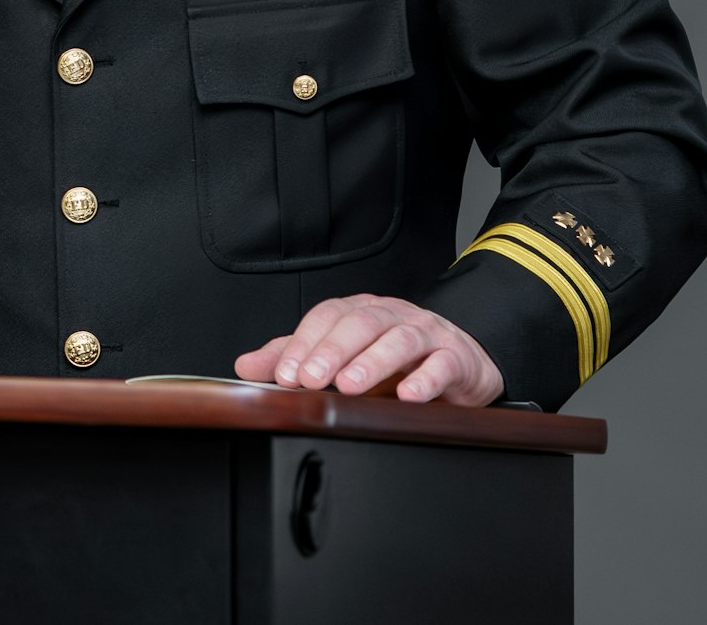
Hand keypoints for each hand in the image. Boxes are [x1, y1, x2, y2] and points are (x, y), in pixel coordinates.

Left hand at [234, 294, 503, 405]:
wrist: (460, 365)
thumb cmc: (395, 362)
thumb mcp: (343, 360)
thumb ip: (297, 360)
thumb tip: (245, 366)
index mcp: (360, 311)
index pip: (326, 317)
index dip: (304, 343)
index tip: (284, 374)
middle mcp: (392, 315)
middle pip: (360, 322)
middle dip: (331, 350)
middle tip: (311, 378)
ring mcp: (426, 332)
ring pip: (399, 339)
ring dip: (372, 362)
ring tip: (349, 386)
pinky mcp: (456, 358)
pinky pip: (442, 364)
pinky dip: (426, 379)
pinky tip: (408, 395)